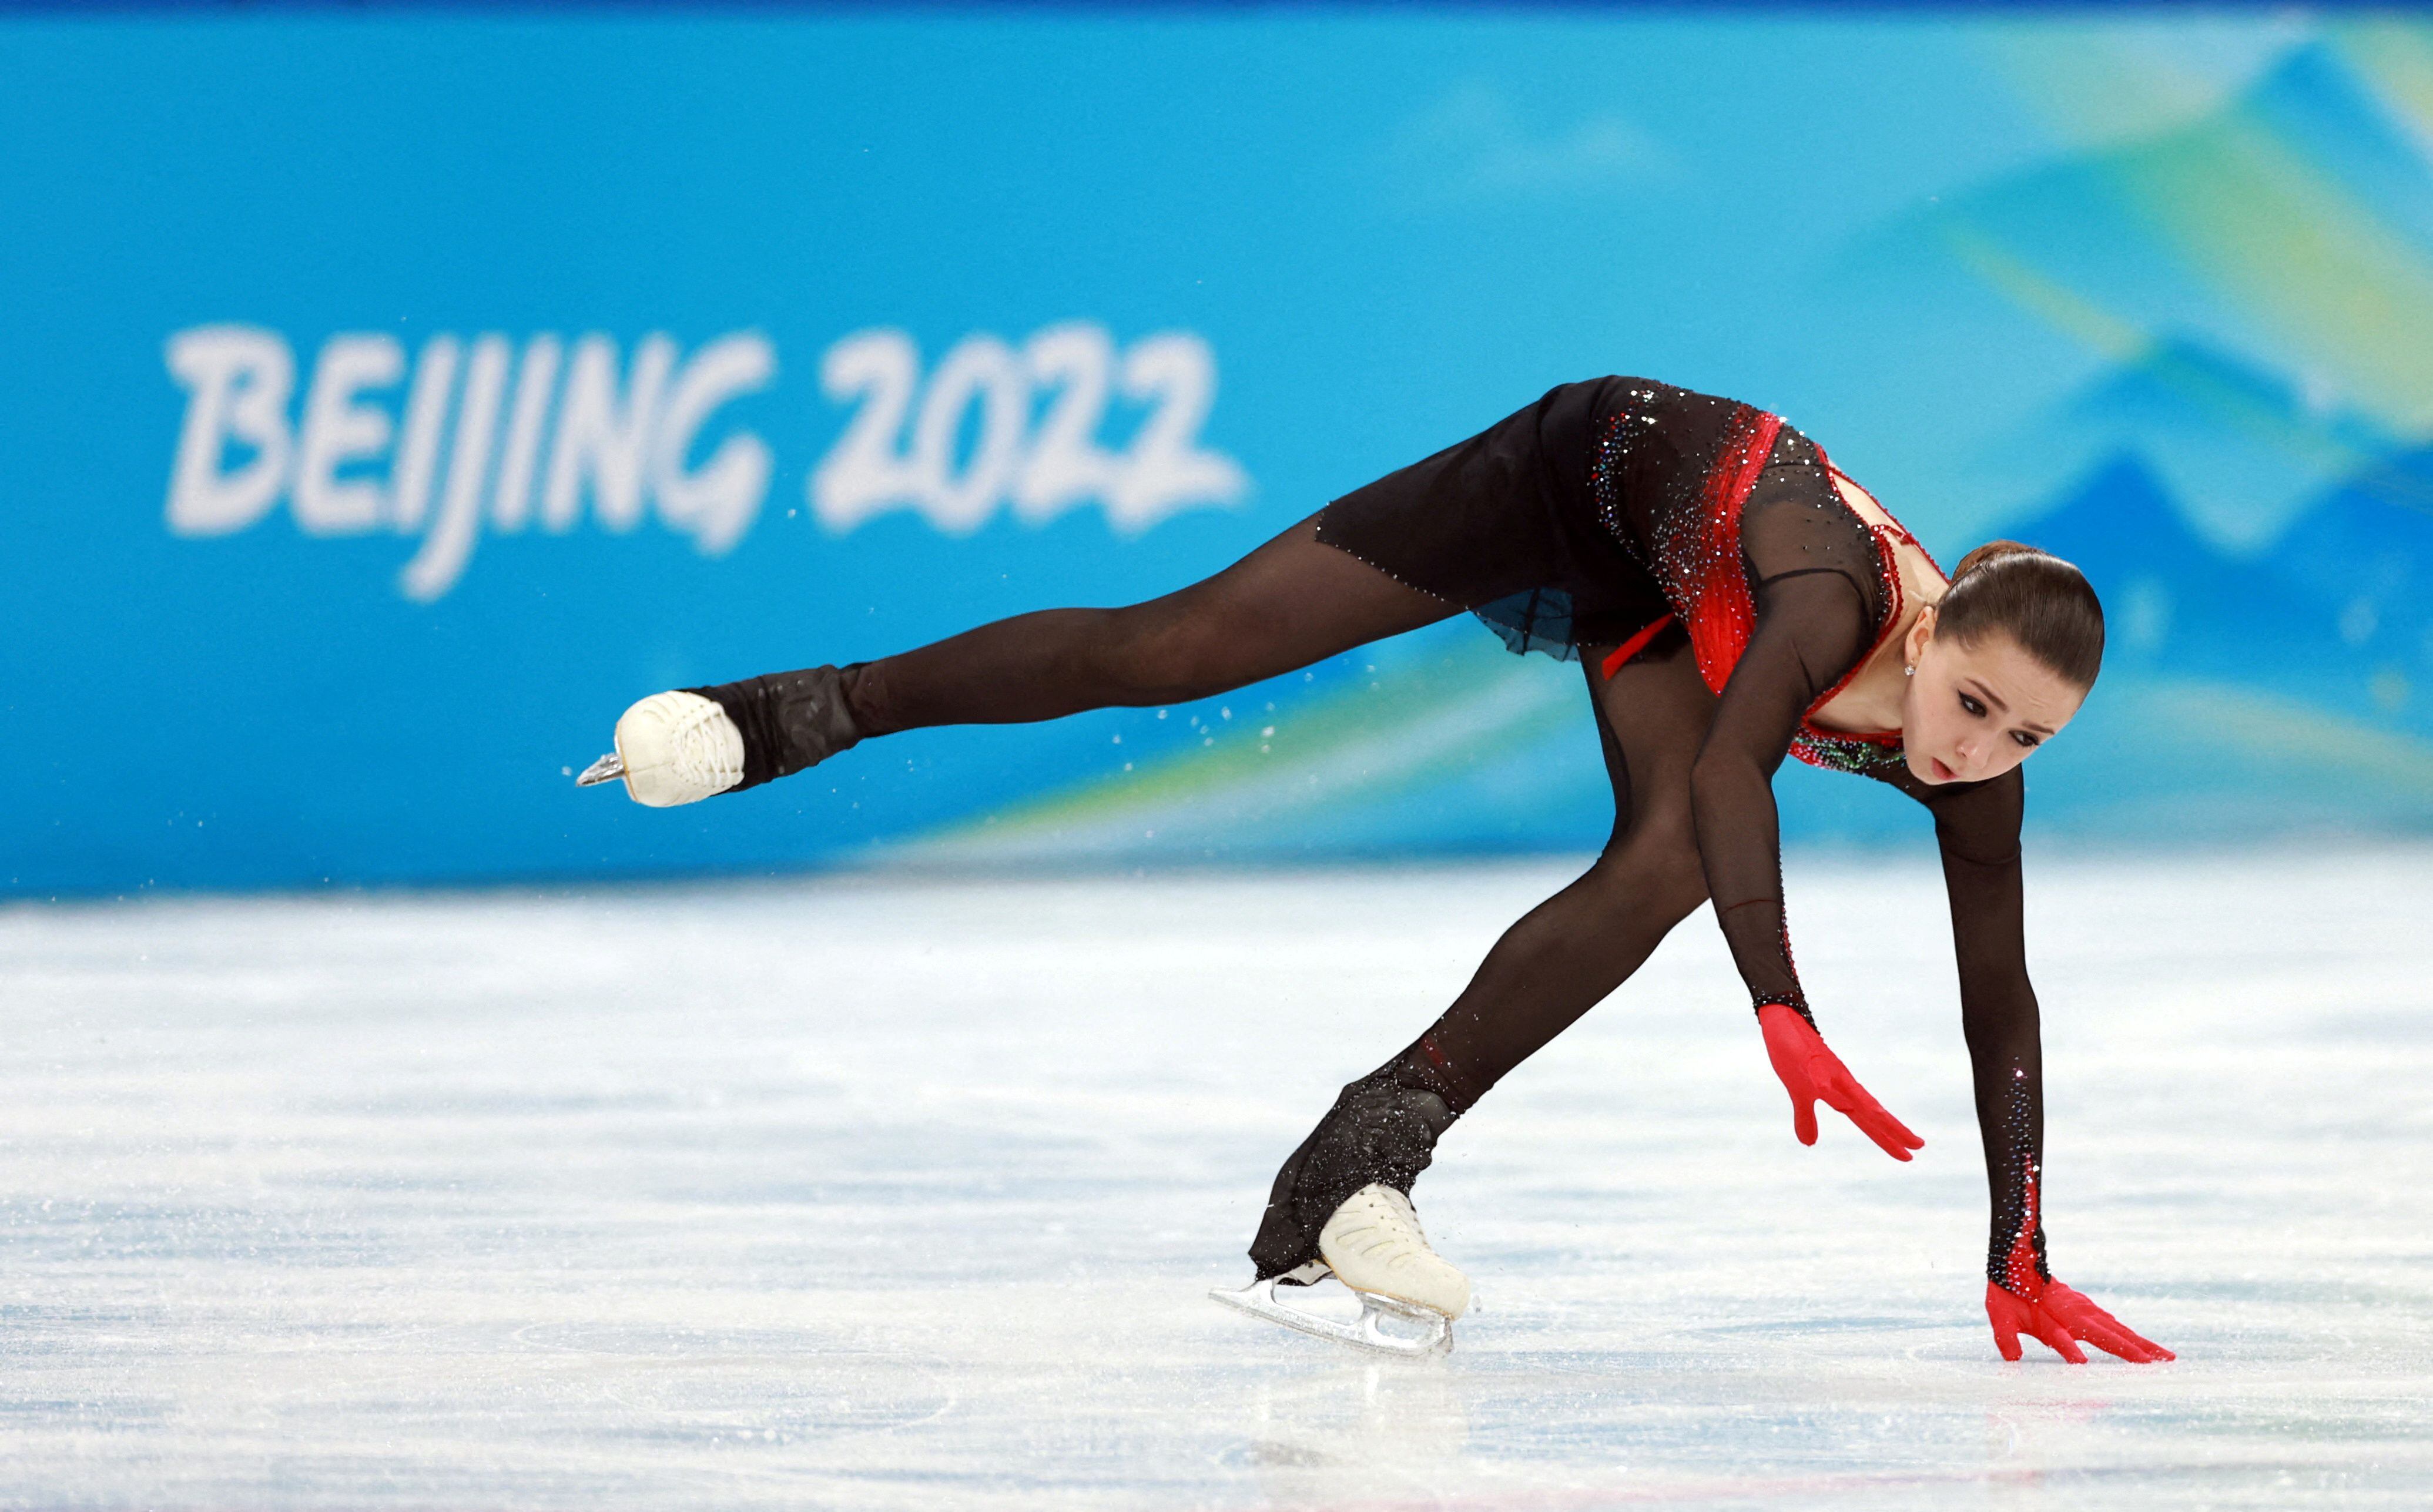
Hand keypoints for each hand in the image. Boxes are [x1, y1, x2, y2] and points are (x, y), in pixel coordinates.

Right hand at [1755, 1003, 1922, 1160]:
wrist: (1784, 1023)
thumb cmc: (1794, 1057)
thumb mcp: (1799, 1095)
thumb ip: (1806, 1119)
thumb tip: (1809, 1143)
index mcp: (1841, 1092)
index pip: (1869, 1119)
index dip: (1888, 1138)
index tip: (1909, 1156)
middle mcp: (1842, 1083)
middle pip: (1871, 1110)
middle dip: (1892, 1129)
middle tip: (1919, 1146)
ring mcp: (1827, 1071)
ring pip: (1852, 1092)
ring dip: (1868, 1108)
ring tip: (1885, 1120)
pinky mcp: (1808, 1058)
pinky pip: (1817, 1074)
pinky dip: (1824, 1083)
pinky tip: (1830, 1092)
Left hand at [1986, 1278, 2173, 1363]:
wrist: (2016, 1261)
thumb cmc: (2007, 1293)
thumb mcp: (1999, 1315)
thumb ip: (2005, 1337)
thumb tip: (2012, 1359)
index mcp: (2054, 1317)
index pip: (2065, 1338)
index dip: (2071, 1351)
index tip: (2083, 1364)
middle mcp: (2075, 1313)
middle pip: (2111, 1334)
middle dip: (2136, 1349)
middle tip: (2162, 1362)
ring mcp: (2084, 1308)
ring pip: (2118, 1328)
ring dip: (2141, 1342)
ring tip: (2165, 1356)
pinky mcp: (2086, 1307)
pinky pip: (2112, 1323)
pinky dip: (2129, 1333)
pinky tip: (2140, 1343)